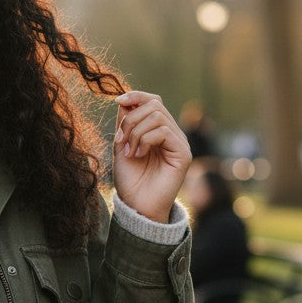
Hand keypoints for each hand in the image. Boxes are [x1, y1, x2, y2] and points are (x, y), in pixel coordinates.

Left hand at [112, 91, 191, 221]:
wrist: (137, 206)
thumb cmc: (130, 180)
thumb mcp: (121, 146)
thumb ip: (125, 124)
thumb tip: (125, 100)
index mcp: (156, 130)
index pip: (152, 101)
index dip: (136, 96)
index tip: (118, 101)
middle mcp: (171, 134)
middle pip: (154, 105)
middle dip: (131, 119)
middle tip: (121, 141)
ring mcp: (179, 143)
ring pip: (158, 116)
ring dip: (136, 131)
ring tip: (129, 151)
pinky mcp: (183, 153)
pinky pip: (164, 131)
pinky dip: (145, 139)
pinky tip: (139, 155)